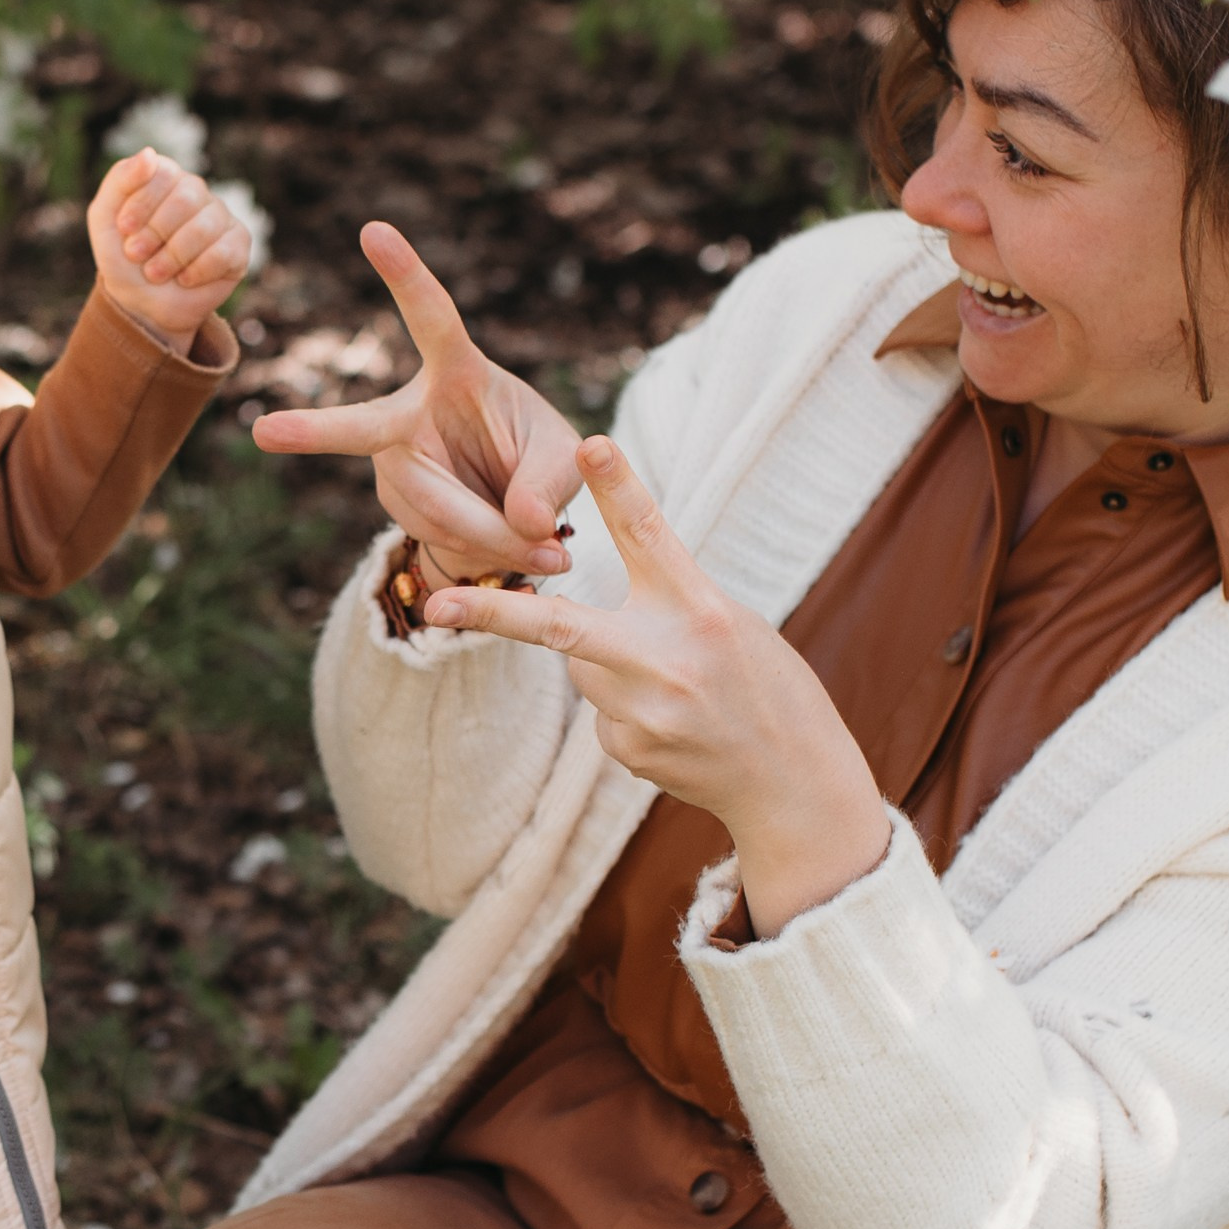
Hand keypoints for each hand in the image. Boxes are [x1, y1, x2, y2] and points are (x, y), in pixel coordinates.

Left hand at [88, 148, 250, 348]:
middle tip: (137, 255)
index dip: (143, 203)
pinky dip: (198, 271)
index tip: (125, 229)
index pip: (165, 173)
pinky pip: (225, 252)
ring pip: (205, 227)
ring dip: (173, 256)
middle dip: (156, 233)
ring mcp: (220, 217)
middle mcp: (197, 192)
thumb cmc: (122, 257)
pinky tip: (185, 279)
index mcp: (167, 178)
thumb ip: (120, 180)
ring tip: (155, 272)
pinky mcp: (238, 246)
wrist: (141, 303)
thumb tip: (150, 153)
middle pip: (186, 198)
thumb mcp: (105, 218)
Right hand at [251, 221, 581, 580]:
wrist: (513, 511)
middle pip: (365, 428)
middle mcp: (410, 412)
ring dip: (495, 536)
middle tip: (264, 433)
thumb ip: (550, 482)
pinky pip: (439, 537)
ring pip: (433, 509)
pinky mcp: (394, 502)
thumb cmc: (539, 459)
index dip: (405, 275)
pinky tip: (507, 547)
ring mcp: (394, 461)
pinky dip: (484, 551)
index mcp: (458, 370)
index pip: (431, 317)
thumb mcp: (563, 459)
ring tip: (547, 549)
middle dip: (313, 433)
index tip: (373, 230)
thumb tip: (524, 522)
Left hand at [424, 436, 890, 936]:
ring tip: (678, 692)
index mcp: (703, 610)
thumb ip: (668, 603)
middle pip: (561, 627)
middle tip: (435, 606)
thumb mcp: (733, 625)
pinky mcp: (628, 750)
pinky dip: (627, 712)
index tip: (588, 444)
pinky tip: (677, 728)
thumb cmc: (769, 689)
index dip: (616, 486)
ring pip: (584, 670)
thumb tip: (588, 613)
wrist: (793, 784)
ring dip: (610, 669)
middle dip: (493, 616)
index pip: (650, 535)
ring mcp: (643, 712)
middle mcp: (667, 660)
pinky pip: (602, 715)